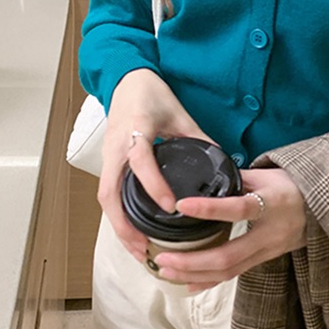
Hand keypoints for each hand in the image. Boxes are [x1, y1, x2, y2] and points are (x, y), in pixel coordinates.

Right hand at [97, 68, 214, 263]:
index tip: (169, 206)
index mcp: (136, 129)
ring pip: (105, 198)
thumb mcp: (180, 113)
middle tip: (145, 249)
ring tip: (139, 250)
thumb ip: (200, 139)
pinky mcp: (108, 161)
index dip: (153, 184)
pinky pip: (108, 193)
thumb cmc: (151, 92)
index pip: (140, 160)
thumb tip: (223, 165)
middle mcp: (116, 146)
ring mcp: (108, 154)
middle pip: (109, 192)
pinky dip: (117, 215)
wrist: (127, 78)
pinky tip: (132, 232)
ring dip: (118, 226)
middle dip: (124, 225)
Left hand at [154, 168, 306, 290]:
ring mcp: (268, 252)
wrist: (324, 208)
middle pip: (228, 256)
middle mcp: (270, 234)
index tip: (181, 205)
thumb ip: (238, 179)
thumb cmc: (294, 185)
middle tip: (162, 257)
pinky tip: (187, 284)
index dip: (210, 208)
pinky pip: (235, 274)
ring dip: (195, 273)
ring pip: (229, 271)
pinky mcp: (264, 260)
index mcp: (272, 204)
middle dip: (192, 261)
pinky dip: (209, 281)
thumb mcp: (269, 174)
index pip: (239, 209)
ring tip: (165, 270)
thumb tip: (206, 178)